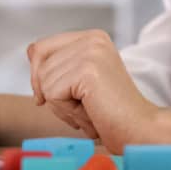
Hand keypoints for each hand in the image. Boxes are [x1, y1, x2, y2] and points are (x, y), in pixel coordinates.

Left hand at [28, 30, 157, 152]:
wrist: (140, 132)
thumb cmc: (110, 114)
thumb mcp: (79, 82)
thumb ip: (57, 64)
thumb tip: (31, 50)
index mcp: (92, 37)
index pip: (41, 47)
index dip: (40, 76)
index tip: (56, 96)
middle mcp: (92, 38)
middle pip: (39, 63)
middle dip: (51, 92)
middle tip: (81, 106)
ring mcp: (90, 51)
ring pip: (44, 81)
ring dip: (62, 106)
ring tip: (91, 110)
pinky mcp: (87, 70)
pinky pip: (51, 94)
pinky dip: (67, 112)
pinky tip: (91, 114)